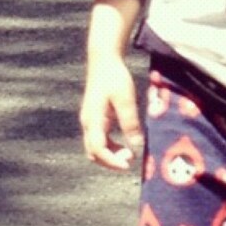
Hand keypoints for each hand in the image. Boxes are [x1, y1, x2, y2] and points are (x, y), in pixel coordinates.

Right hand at [80, 56, 142, 171]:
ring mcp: (90, 121)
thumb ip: (130, 121)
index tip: (128, 165)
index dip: (112, 161)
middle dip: (111, 161)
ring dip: (111, 155)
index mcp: (93, 119)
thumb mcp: (125, 98)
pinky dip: (111, 147)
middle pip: (94, 153)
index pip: (98, 149)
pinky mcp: (95, 119)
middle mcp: (88, 123)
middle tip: (131, 159)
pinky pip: (100, 140)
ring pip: (96, 148)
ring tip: (130, 154)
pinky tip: (125, 145)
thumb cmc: (115, 78)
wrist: (104, 61)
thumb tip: (137, 144)